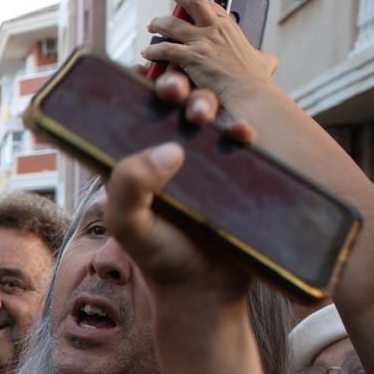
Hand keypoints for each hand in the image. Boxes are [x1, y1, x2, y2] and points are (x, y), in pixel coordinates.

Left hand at [102, 72, 255, 304]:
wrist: (206, 290)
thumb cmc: (159, 256)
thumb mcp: (129, 224)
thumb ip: (129, 186)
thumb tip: (170, 149)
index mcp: (133, 162)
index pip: (132, 113)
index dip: (139, 90)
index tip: (151, 83)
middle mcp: (165, 156)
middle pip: (172, 107)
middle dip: (179, 89)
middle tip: (178, 96)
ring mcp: (201, 164)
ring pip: (206, 117)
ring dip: (208, 102)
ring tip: (206, 115)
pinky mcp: (234, 174)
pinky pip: (238, 143)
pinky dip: (242, 130)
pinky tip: (244, 133)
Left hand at [142, 0, 277, 102]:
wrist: (248, 93)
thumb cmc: (256, 80)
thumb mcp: (264, 60)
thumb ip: (261, 55)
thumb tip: (266, 59)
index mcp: (230, 26)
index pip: (209, 4)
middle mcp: (214, 28)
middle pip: (191, 0)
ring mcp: (202, 41)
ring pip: (171, 24)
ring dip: (158, 24)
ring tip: (151, 26)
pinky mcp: (192, 57)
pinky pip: (165, 49)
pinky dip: (153, 51)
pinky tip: (147, 53)